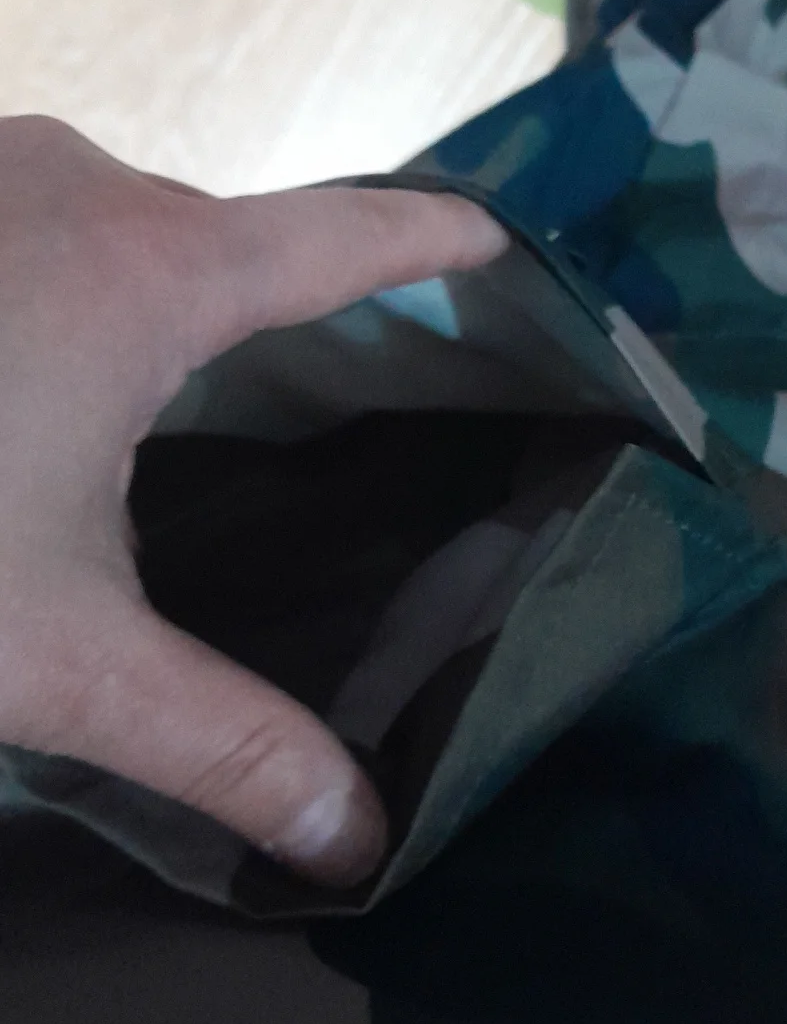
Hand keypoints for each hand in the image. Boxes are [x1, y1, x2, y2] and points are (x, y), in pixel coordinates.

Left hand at [0, 116, 507, 884]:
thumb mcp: (55, 658)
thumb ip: (222, 742)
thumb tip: (360, 841)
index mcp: (150, 272)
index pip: (346, 234)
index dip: (433, 241)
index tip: (504, 242)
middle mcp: (72, 183)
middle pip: (229, 238)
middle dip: (281, 310)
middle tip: (333, 396)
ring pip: (116, 227)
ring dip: (158, 302)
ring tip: (173, 407)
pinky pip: (34, 223)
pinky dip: (71, 287)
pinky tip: (36, 385)